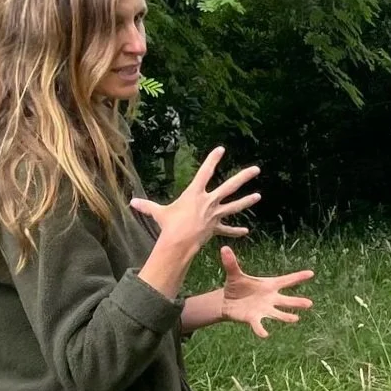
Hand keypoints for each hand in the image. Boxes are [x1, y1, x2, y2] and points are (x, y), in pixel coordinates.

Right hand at [131, 146, 260, 299]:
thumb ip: (147, 206)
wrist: (179, 241)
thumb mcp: (158, 212)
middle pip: (230, 186)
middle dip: (243, 177)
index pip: (205, 172)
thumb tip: (132, 202)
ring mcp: (214, 215)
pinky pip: (227, 230)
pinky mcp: (215, 228)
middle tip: (257, 169)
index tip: (221, 149)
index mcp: (195, 193)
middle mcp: (208, 201)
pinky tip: (246, 231)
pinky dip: (236, 231)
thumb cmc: (169, 225)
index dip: (213, 160)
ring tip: (258, 197)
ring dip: (246, 201)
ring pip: (234, 206)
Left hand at [218, 246, 314, 337]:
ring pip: (278, 314)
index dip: (298, 277)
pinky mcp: (254, 318)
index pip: (286, 280)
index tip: (311, 273)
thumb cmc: (236, 286)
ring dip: (286, 316)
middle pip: (286, 300)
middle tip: (309, 304)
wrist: (227, 301)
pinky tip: (265, 334)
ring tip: (295, 318)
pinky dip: (261, 329)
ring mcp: (264, 309)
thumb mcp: (234, 274)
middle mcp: (270, 298)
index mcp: (269, 285)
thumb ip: (231, 263)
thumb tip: (224, 248)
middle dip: (297, 302)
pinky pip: (259, 324)